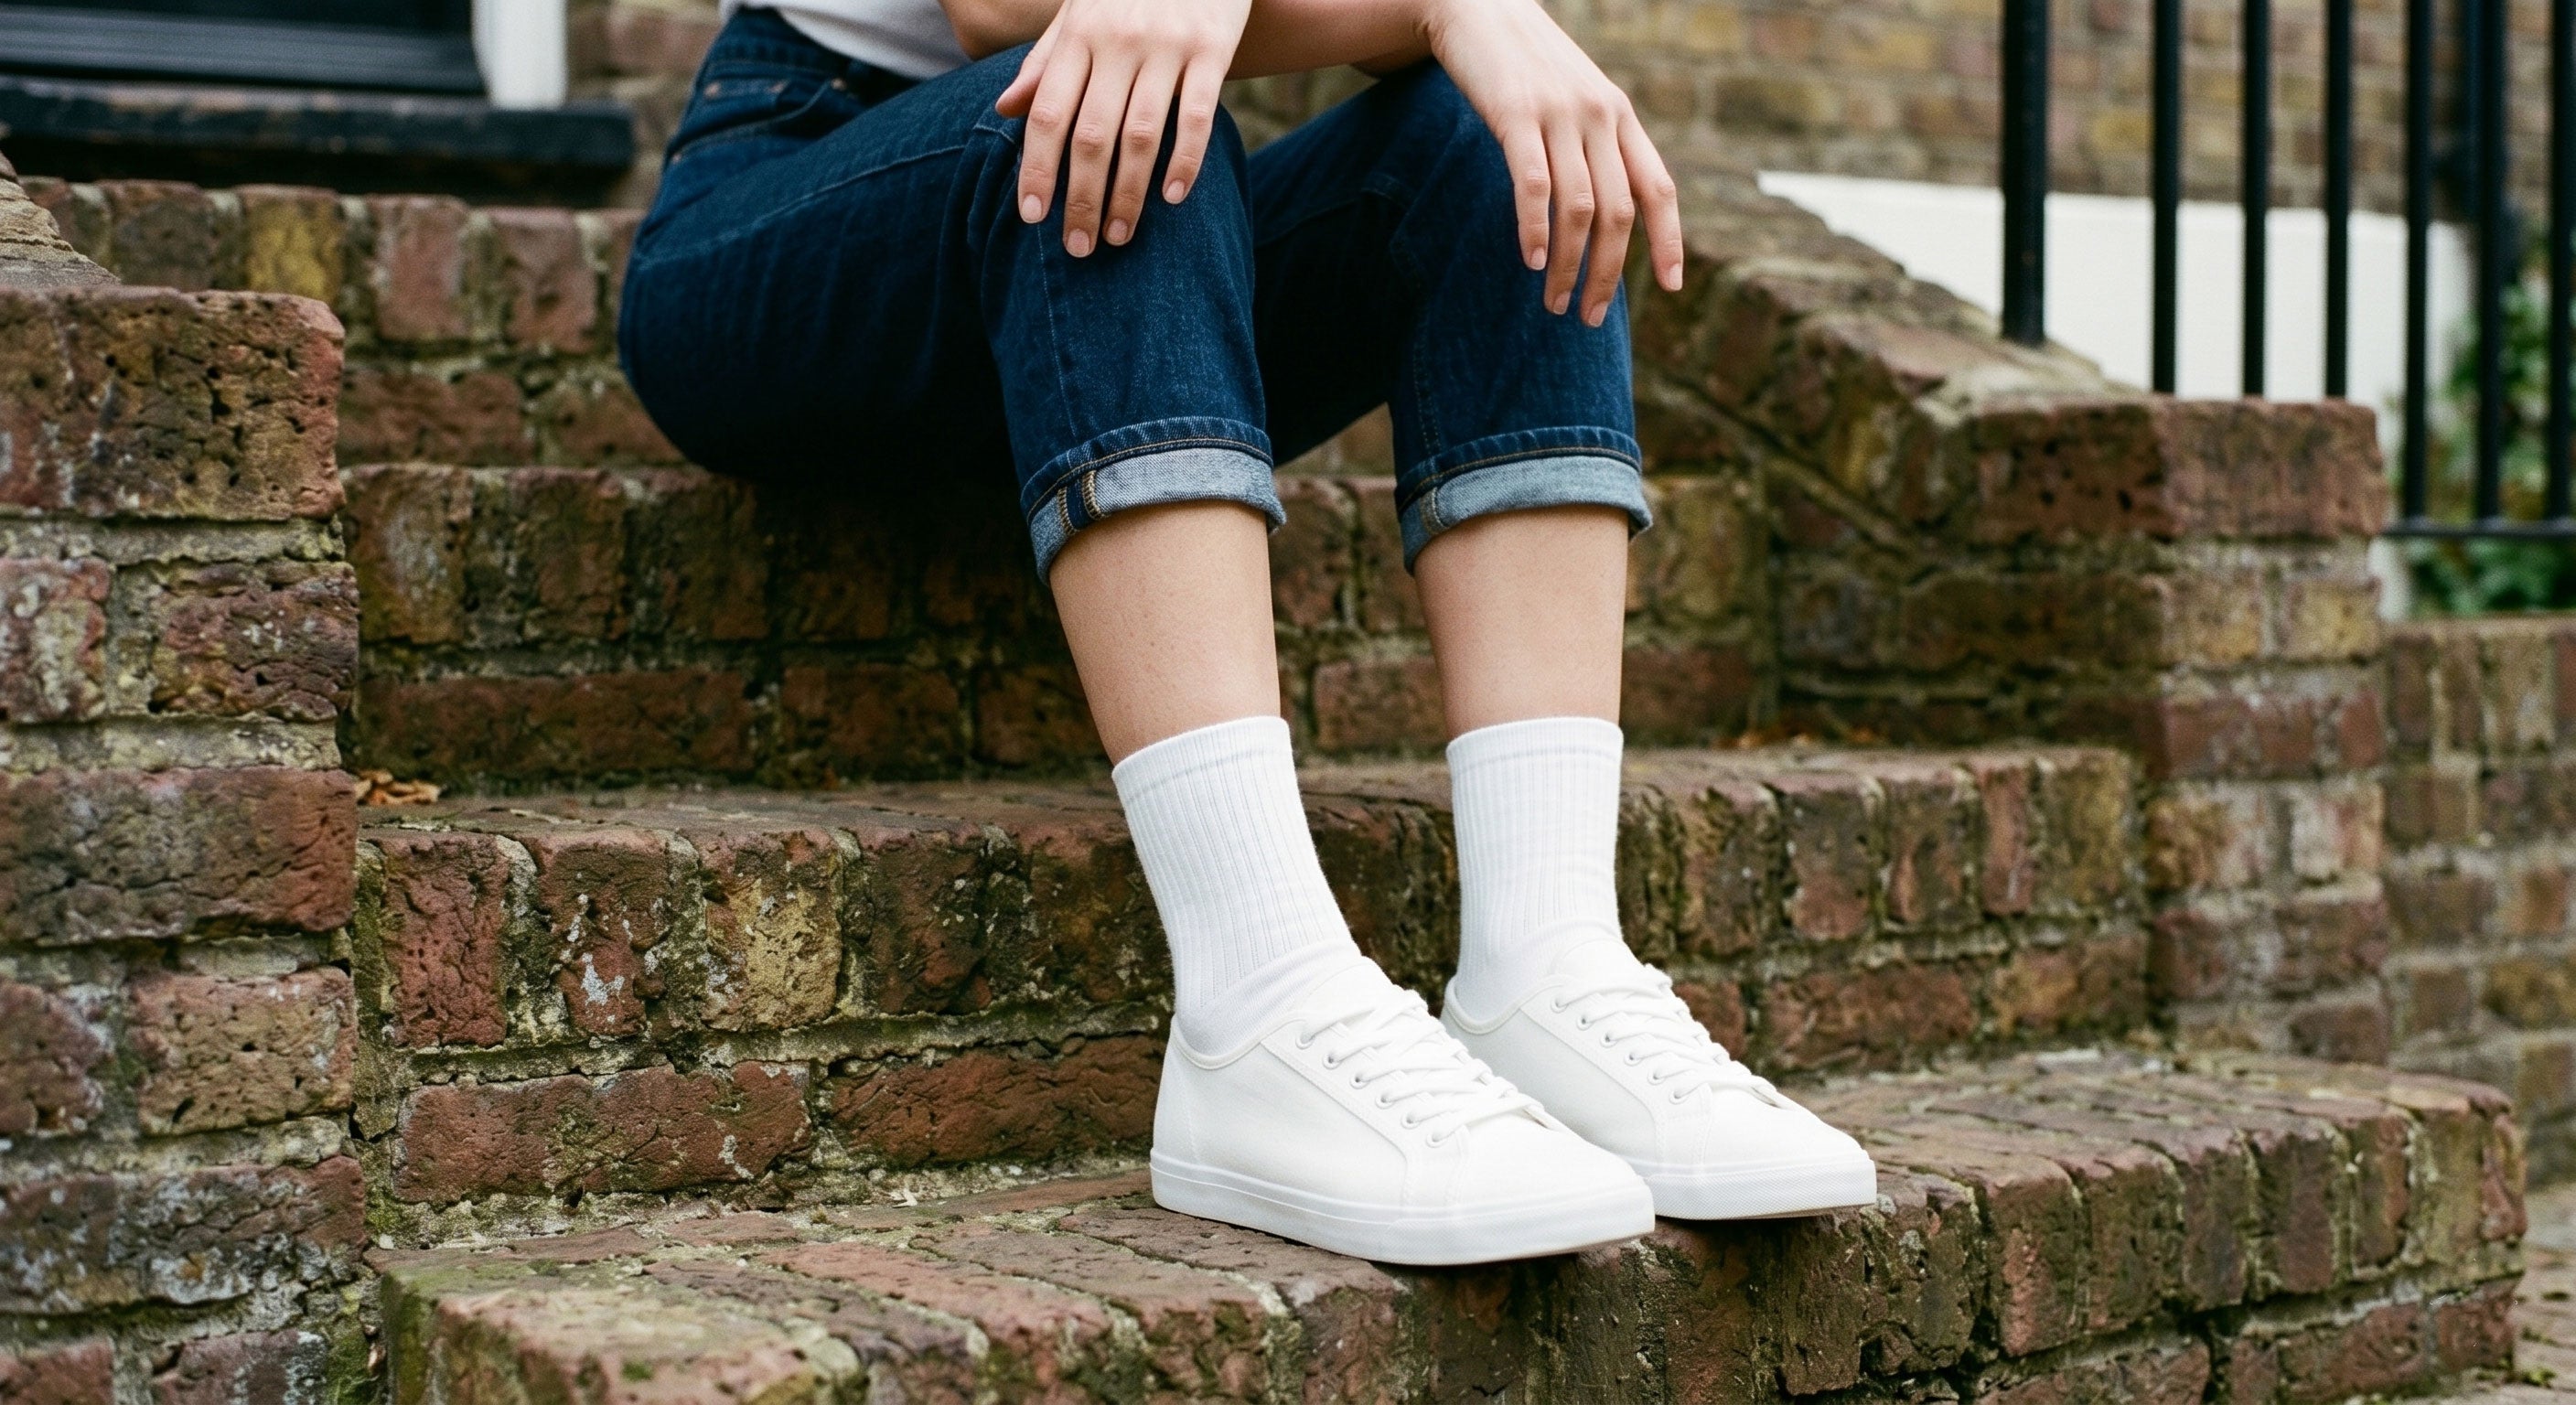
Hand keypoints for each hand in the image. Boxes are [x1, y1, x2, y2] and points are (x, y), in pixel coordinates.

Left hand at [994, 0, 1252, 255]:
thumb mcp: (1079, 12)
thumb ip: (1045, 61)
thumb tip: (1005, 111)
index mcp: (1078, 35)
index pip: (1047, 113)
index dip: (1036, 169)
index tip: (1033, 217)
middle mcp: (1118, 41)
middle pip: (1091, 135)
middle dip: (1081, 198)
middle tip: (1078, 247)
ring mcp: (1166, 46)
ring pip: (1141, 135)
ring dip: (1128, 194)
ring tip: (1119, 237)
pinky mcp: (1212, 49)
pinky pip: (1196, 117)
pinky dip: (1185, 162)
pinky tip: (1174, 199)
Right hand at [1421, 0, 1684, 323]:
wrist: (1478, 8)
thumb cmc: (1525, 66)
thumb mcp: (1575, 99)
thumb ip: (1594, 145)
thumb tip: (1604, 214)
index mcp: (1620, 117)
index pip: (1659, 188)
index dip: (1670, 240)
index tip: (1672, 288)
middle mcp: (1599, 116)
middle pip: (1618, 212)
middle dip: (1606, 273)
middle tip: (1587, 316)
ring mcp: (1560, 114)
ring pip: (1579, 208)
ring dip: (1568, 265)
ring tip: (1553, 302)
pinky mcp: (1516, 114)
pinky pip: (1534, 185)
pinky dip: (1536, 230)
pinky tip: (1531, 261)